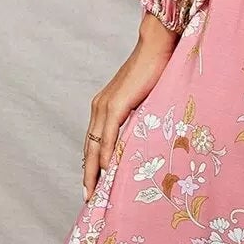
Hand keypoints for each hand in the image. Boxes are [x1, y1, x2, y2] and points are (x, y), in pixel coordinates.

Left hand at [83, 12, 178, 199]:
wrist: (157, 45)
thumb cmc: (156, 70)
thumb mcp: (146, 100)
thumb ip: (140, 118)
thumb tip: (145, 137)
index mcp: (104, 107)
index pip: (93, 141)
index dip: (91, 163)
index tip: (93, 183)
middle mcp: (99, 107)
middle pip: (88, 147)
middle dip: (87, 174)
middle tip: (88, 198)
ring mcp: (105, 105)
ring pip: (94, 144)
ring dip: (92, 169)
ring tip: (93, 191)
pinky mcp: (116, 103)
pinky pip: (108, 133)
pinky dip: (105, 152)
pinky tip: (105, 168)